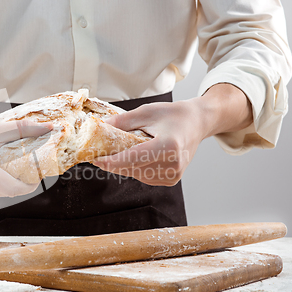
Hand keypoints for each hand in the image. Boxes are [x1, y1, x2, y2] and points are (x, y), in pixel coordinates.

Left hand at [93, 84, 252, 185]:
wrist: (196, 123)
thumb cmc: (173, 115)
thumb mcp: (146, 112)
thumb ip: (122, 122)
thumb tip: (100, 127)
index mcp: (168, 146)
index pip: (133, 158)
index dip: (111, 161)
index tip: (95, 159)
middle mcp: (173, 164)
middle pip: (133, 169)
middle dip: (113, 163)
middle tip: (98, 153)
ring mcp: (174, 174)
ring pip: (136, 175)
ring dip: (123, 166)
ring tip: (117, 152)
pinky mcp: (172, 180)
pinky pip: (144, 177)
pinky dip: (134, 169)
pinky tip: (134, 157)